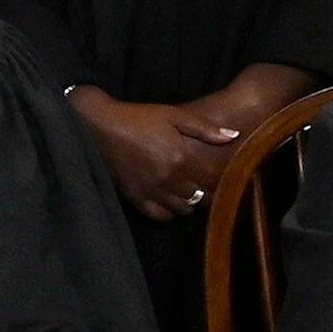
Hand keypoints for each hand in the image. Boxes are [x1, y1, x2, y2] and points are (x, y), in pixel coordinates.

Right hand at [68, 87, 236, 221]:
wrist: (99, 126)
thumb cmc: (138, 118)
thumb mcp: (173, 115)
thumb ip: (205, 128)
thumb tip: (234, 135)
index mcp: (181, 157)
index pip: (213, 178)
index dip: (221, 177)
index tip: (221, 173)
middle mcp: (168, 178)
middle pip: (200, 196)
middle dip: (207, 190)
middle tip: (206, 183)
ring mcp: (151, 190)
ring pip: (183, 208)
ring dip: (190, 202)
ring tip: (189, 190)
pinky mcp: (136, 197)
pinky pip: (160, 216)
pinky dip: (170, 212)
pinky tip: (171, 201)